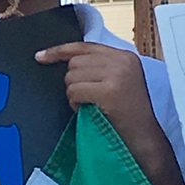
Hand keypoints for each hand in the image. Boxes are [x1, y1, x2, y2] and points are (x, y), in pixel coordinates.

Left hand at [35, 42, 168, 174]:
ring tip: (91, 105)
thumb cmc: (128, 115)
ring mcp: (117, 74)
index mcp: (124, 56)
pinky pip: (74, 91)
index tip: (40, 57)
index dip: (59, 51)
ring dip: (74, 95)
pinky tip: (88, 110)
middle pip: (74, 62)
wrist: (144, 138)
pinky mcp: (109, 90)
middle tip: (88, 99)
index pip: (84, 46)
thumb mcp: (118, 82)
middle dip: (74, 83)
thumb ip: (98, 68)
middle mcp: (122, 61)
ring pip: (72, 77)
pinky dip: (76, 104)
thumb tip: (66, 63)